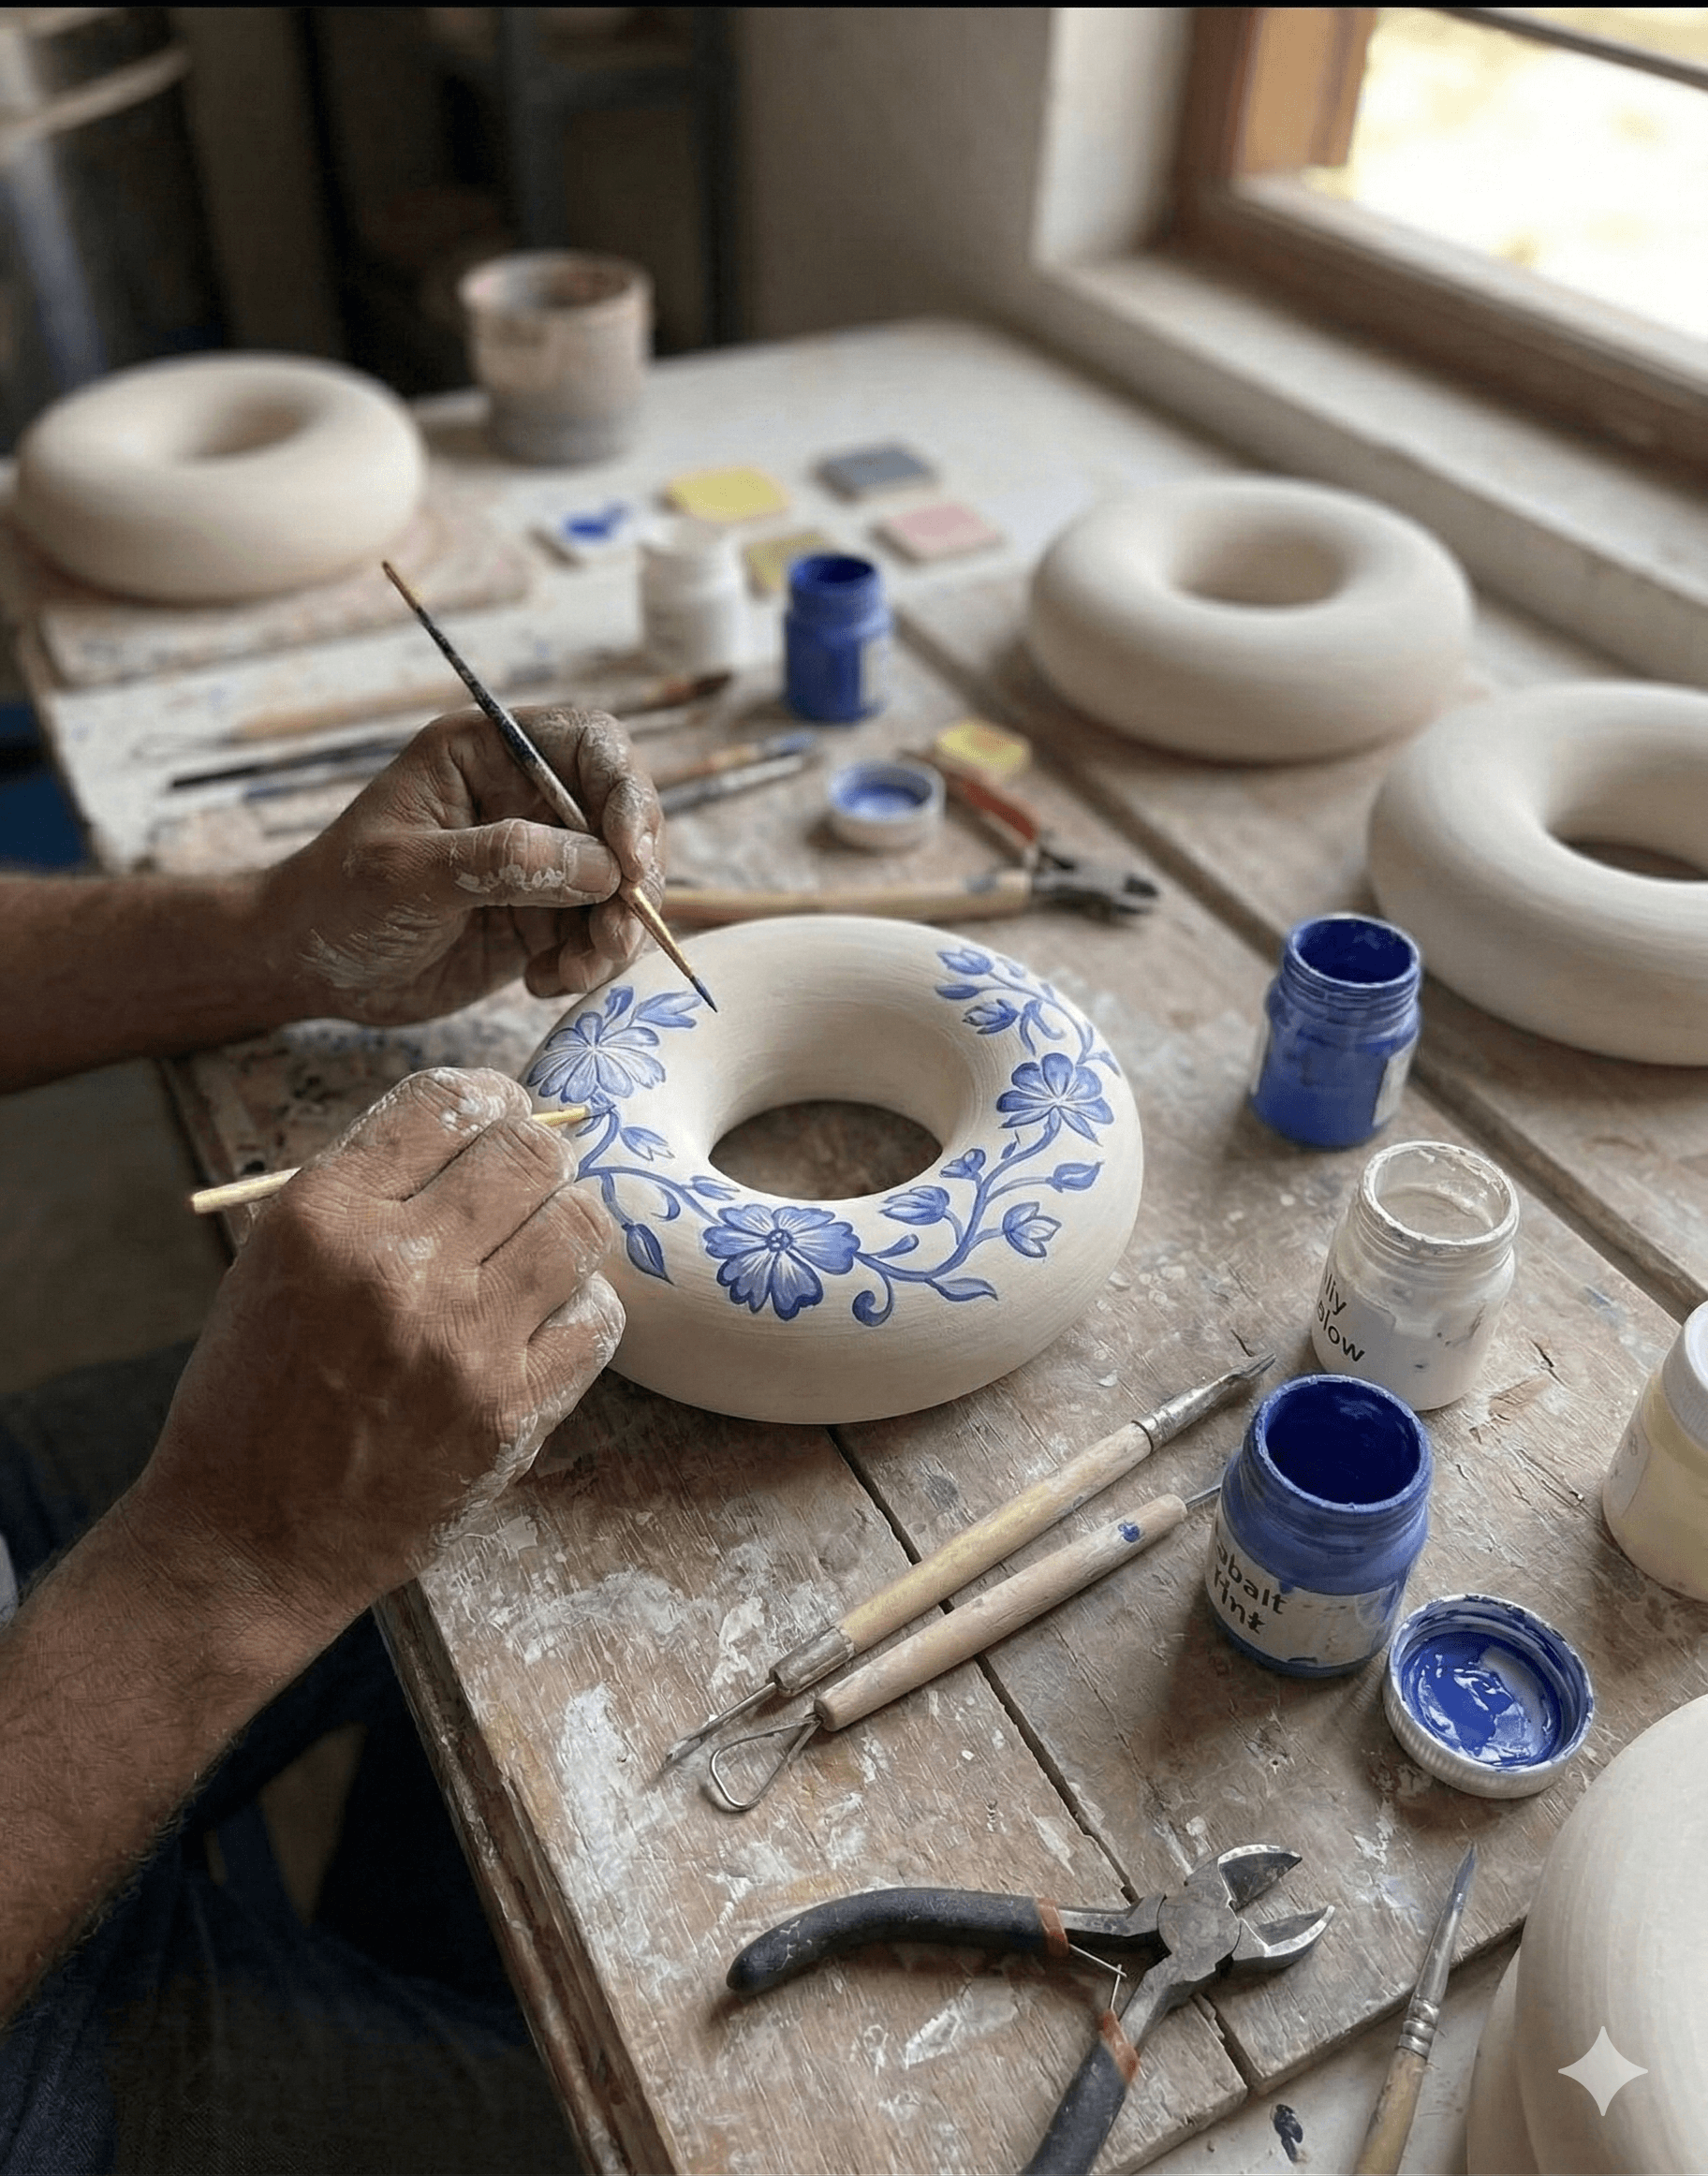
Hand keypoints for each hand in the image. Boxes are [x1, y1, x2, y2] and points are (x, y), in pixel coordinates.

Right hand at [126, 1069, 622, 1647]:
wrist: (248, 1539)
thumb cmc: (258, 1391)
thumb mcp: (277, 1261)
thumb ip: (372, 1187)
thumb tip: (488, 1121)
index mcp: (324, 1214)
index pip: (446, 1102)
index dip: (490, 1097)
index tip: (503, 1111)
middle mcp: (397, 1266)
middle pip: (528, 1153)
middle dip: (539, 1153)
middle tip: (530, 1178)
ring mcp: (463, 1340)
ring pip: (580, 1223)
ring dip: (568, 1223)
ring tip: (539, 1246)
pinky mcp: (512, 1408)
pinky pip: (596, 1317)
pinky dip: (579, 1308)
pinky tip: (541, 1321)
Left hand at [258, 705, 663, 1025]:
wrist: (310, 968)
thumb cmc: (339, 899)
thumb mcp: (410, 872)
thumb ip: (503, 861)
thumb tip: (601, 867)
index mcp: (489, 754)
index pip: (592, 744)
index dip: (626, 791)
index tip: (631, 859)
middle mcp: (527, 798)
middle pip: (626, 815)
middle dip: (635, 877)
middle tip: (616, 933)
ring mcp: (544, 860)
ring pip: (624, 884)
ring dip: (617, 932)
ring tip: (576, 970)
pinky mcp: (546, 918)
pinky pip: (600, 935)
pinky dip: (590, 964)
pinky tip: (542, 983)